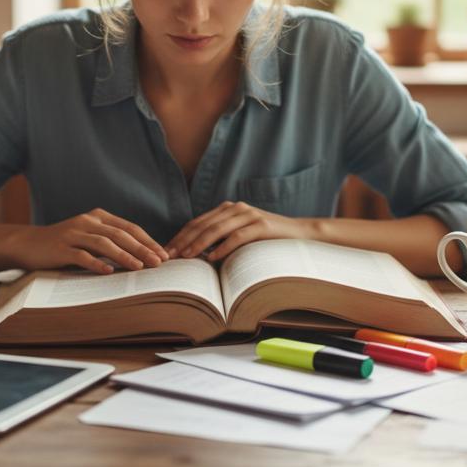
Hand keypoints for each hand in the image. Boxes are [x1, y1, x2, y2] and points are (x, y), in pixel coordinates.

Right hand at [11, 209, 167, 274]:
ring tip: (139, 268)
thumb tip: (142, 258)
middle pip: (120, 234)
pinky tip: (108, 272)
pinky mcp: (60, 248)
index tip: (164, 255)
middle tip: (158, 263)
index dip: (148, 241)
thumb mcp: (89, 238)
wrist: (28, 244)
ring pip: (103, 243)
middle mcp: (87, 221)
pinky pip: (81, 255)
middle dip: (142, 249)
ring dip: (124, 255)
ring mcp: (72, 233)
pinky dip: (96, 263)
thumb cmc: (64, 245)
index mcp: (98, 217)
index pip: (129, 228)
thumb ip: (110, 242)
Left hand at [166, 201, 312, 262]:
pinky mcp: (261, 226)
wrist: (300, 234)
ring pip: (217, 229)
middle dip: (184, 241)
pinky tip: (212, 258)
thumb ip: (221, 238)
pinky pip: (237, 237)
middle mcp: (236, 208)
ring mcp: (249, 215)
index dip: (180, 236)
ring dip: (199, 244)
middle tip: (170, 256)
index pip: (197, 222)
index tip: (166, 251)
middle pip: (203, 225)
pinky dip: (222, 247)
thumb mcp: (240, 235)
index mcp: (228, 209)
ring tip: (186, 257)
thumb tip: (195, 254)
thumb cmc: (266, 240)